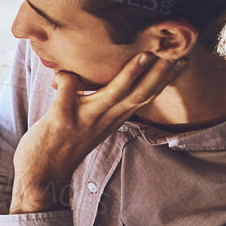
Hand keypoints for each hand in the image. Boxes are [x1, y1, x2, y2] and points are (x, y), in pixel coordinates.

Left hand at [11, 53, 186, 213]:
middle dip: (159, 73)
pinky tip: (64, 71)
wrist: (43, 173)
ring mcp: (84, 119)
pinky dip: (66, 80)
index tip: (182, 59)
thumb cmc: (64, 144)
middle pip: (139, 94)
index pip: (145, 96)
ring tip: (146, 55)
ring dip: (131, 75)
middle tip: (176, 52)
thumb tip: (104, 80)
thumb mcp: (93, 123)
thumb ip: (102, 104)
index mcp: (113, 118)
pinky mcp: (61, 119)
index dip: (164, 78)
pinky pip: (66, 95)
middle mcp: (105, 119)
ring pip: (113, 94)